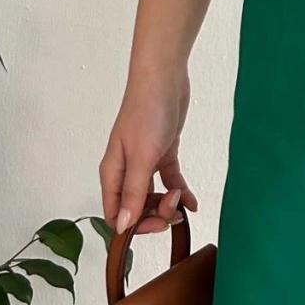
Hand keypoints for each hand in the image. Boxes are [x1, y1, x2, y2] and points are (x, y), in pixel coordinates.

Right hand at [99, 69, 198, 236]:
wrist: (165, 78)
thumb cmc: (147, 112)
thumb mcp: (142, 157)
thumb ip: (132, 192)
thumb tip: (121, 226)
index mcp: (113, 172)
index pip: (115, 213)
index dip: (134, 225)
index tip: (157, 224)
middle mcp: (126, 170)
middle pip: (135, 207)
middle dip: (155, 214)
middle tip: (174, 209)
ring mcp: (145, 161)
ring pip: (153, 195)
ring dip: (168, 204)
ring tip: (183, 200)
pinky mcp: (163, 152)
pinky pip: (170, 179)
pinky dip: (180, 191)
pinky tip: (192, 202)